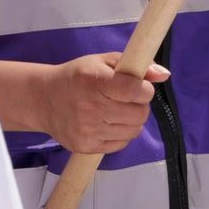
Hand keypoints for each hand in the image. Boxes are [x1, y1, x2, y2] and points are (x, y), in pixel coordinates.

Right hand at [36, 52, 167, 155]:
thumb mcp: (102, 62)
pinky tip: (108, 123)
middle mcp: (90, 107)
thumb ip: (135, 66)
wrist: (44, 100)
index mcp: (94, 81)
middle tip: (126, 99)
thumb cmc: (77, 77)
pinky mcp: (86, 146)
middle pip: (140, 113)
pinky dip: (121, 134)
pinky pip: (121, 144)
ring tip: (117, 111)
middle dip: (140, 105)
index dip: (144, 89)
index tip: (137, 86)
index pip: (136, 90)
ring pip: (134, 131)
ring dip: (131, 120)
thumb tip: (164, 75)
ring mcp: (88, 130)